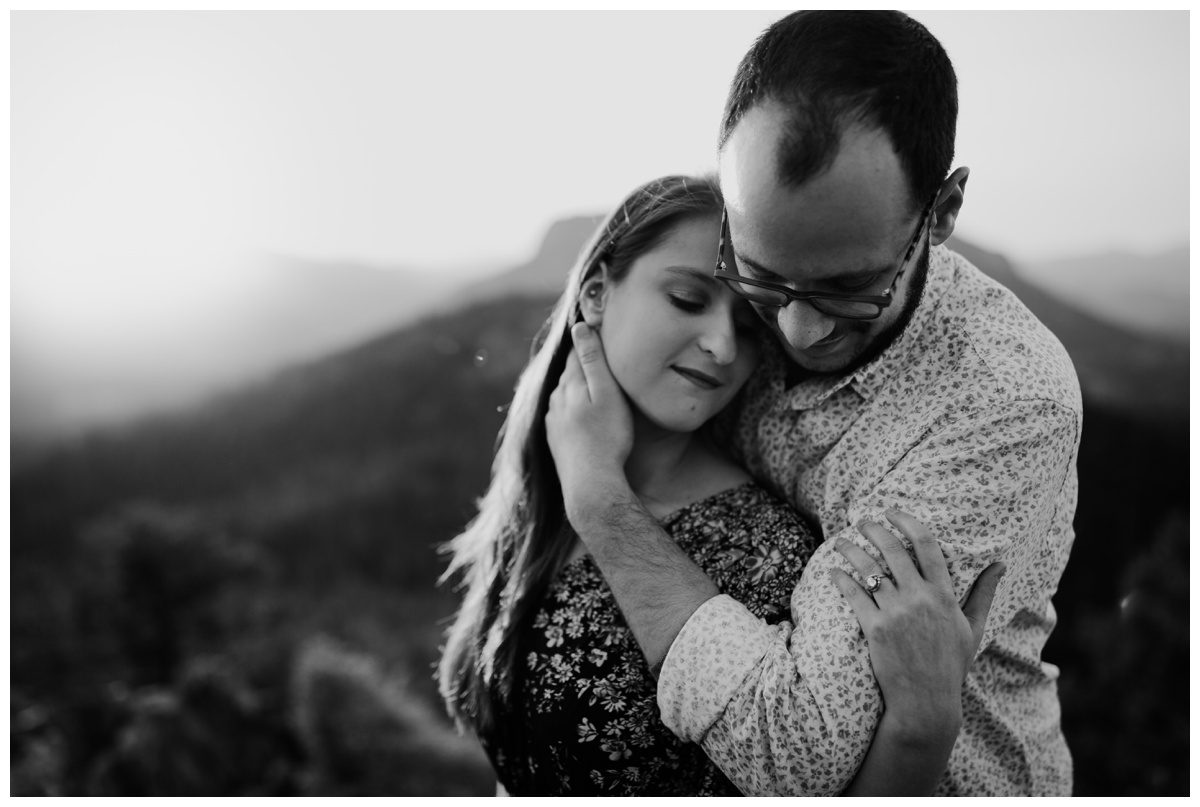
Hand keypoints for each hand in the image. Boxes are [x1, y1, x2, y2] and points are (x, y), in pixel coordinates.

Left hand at [545, 323, 634, 524]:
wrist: (591, 483)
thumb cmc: (607, 437)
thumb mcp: (607, 394)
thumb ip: (593, 361)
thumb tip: (580, 328)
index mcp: (570, 384)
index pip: (578, 352)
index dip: (588, 340)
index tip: (597, 328)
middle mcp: (556, 399)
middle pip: (570, 374)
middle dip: (582, 364)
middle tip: (600, 354)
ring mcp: (553, 420)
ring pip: (565, 395)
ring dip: (577, 388)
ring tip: (595, 385)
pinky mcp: (555, 439)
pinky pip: (563, 415)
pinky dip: (573, 409)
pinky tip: (584, 415)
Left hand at [830, 508, 1004, 739]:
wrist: (926, 702)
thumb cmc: (950, 665)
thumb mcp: (972, 628)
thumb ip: (984, 593)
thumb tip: (1001, 564)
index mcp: (944, 595)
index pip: (927, 545)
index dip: (908, 522)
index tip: (892, 511)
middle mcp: (920, 599)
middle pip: (893, 549)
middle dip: (874, 529)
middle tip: (863, 521)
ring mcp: (897, 612)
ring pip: (869, 568)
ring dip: (852, 549)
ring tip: (841, 542)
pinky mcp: (875, 628)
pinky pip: (854, 594)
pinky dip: (840, 579)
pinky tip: (832, 571)